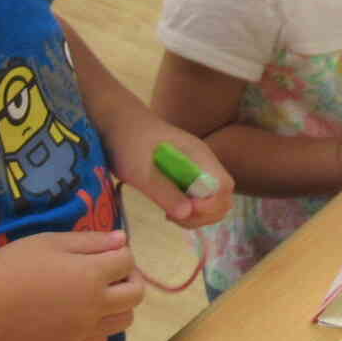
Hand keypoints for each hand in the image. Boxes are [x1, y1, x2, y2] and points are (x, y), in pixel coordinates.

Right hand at [0, 231, 143, 340]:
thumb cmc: (13, 265)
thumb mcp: (52, 242)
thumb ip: (92, 241)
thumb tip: (123, 240)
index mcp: (93, 275)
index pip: (128, 261)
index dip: (120, 252)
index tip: (105, 251)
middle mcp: (96, 305)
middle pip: (136, 294)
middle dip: (129, 278)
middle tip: (109, 272)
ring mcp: (85, 328)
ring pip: (124, 320)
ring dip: (120, 305)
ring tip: (98, 294)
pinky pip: (102, 339)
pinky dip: (101, 327)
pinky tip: (83, 314)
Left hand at [103, 117, 235, 227]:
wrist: (118, 122)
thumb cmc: (127, 141)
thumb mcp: (139, 169)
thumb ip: (163, 191)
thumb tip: (187, 213)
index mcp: (198, 155)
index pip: (223, 186)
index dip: (210, 204)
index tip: (185, 210)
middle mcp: (203, 163)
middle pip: (223, 197)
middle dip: (205, 215)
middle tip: (174, 217)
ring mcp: (196, 170)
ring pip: (213, 201)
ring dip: (197, 216)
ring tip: (169, 215)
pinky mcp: (186, 177)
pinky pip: (199, 200)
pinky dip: (189, 212)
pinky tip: (168, 210)